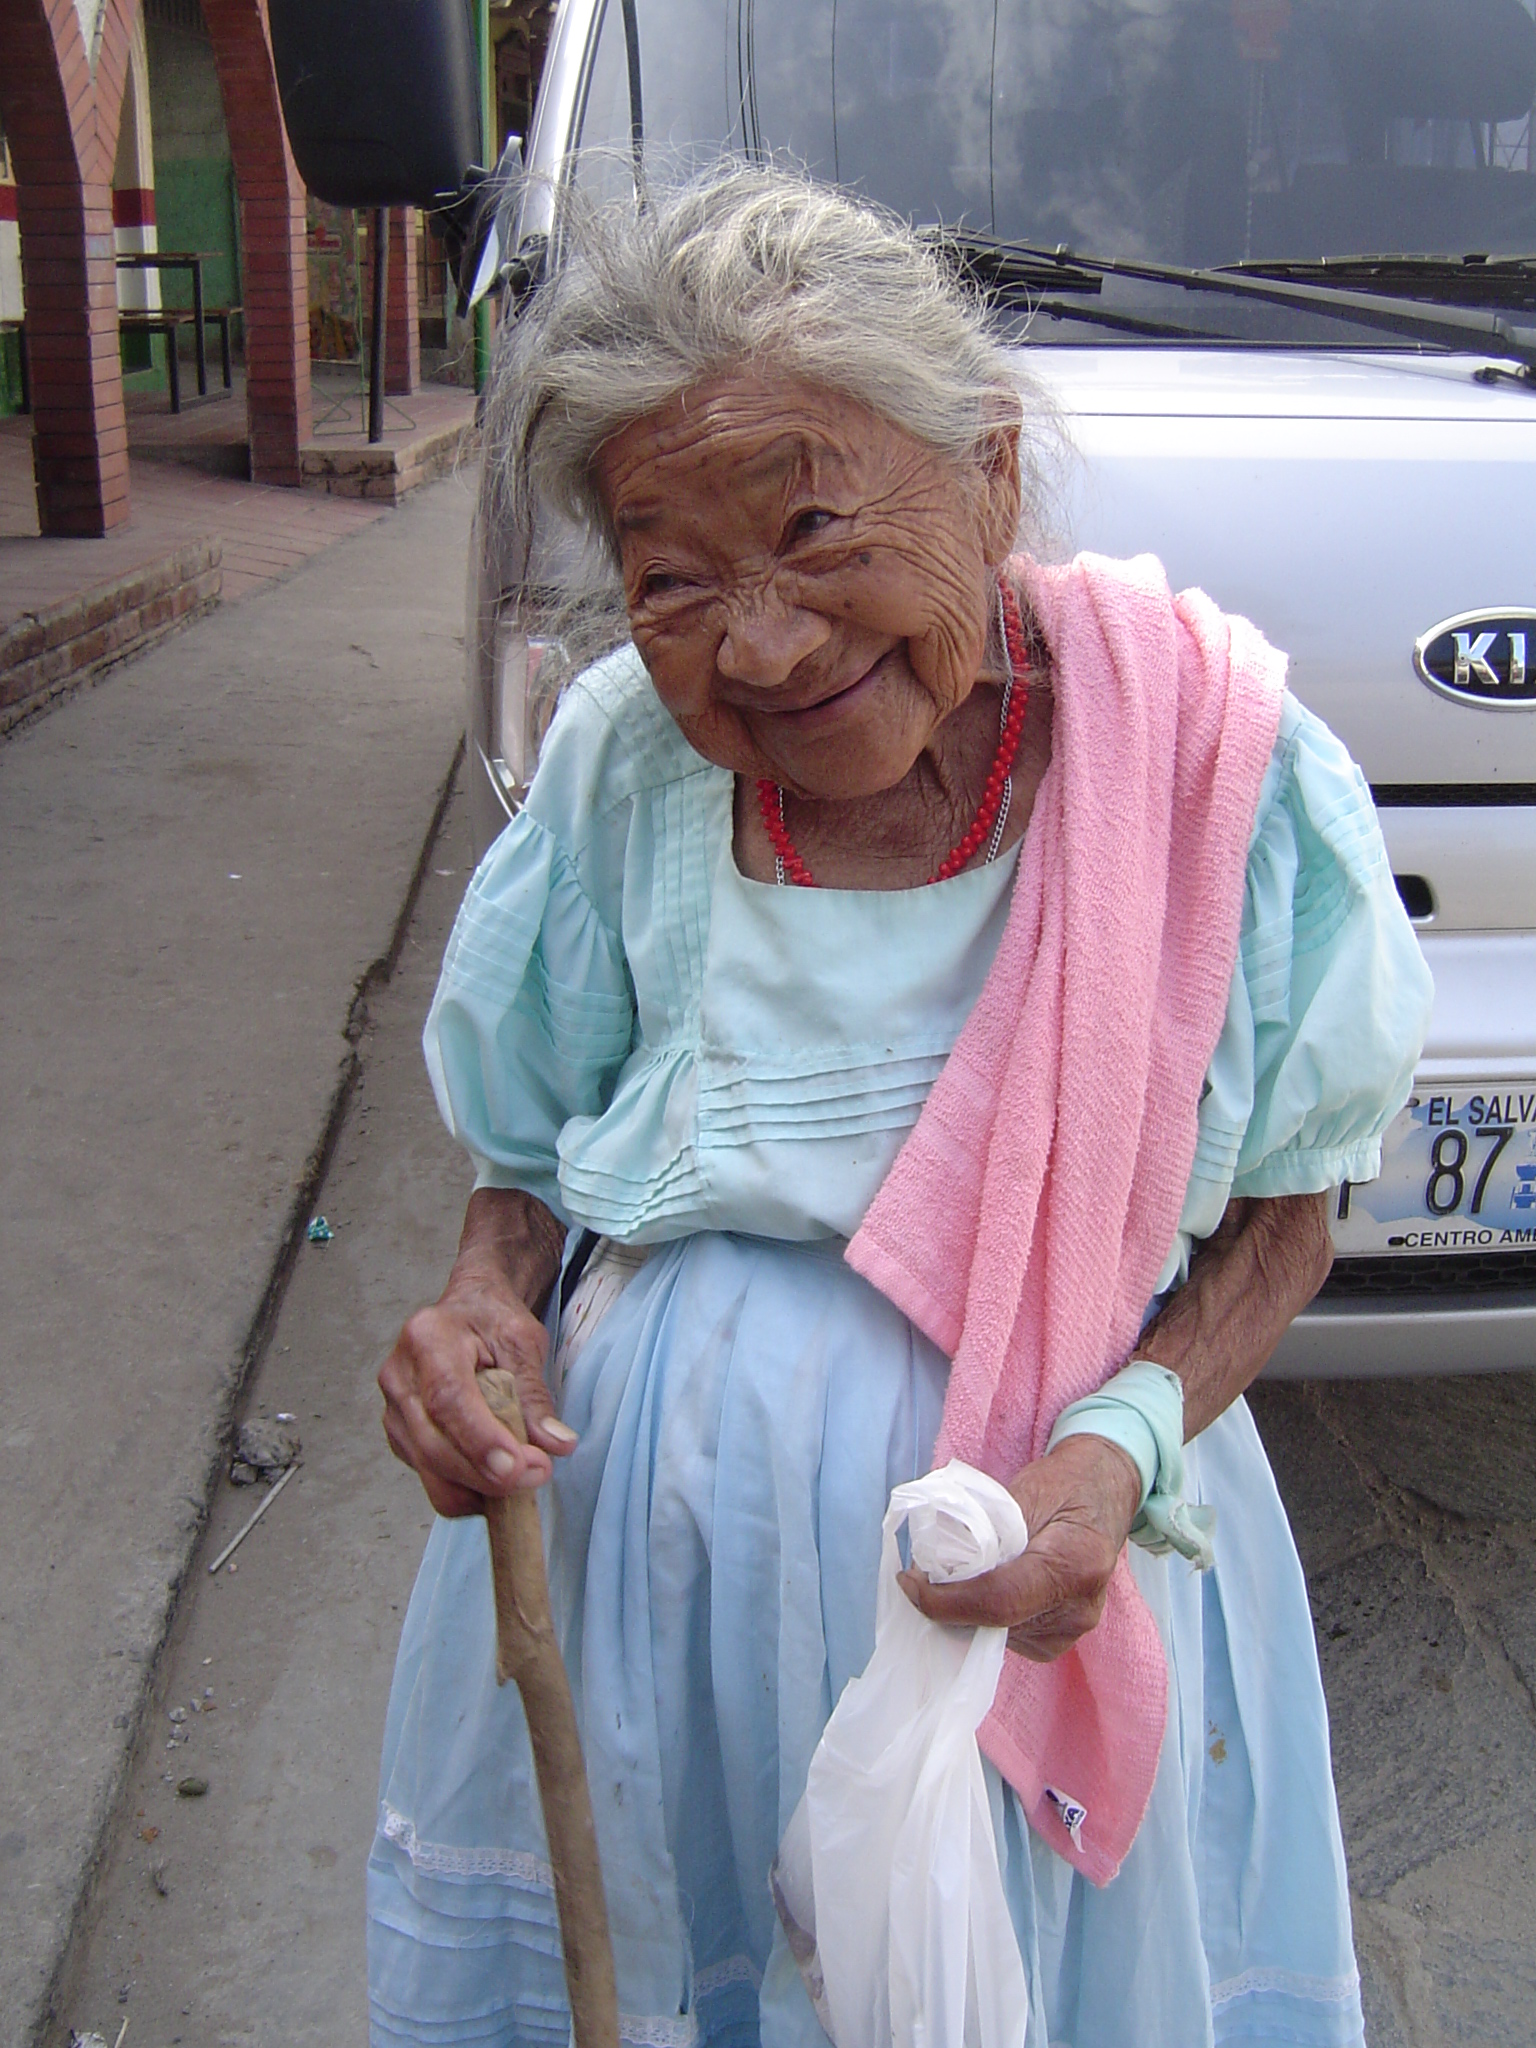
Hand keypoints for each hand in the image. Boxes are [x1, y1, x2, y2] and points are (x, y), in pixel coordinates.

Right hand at [378, 1259, 577, 1517]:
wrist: (467, 1310)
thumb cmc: (493, 1321)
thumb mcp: (524, 1343)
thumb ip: (535, 1395)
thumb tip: (557, 1445)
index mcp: (428, 1339)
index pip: (448, 1399)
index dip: (481, 1440)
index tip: (518, 1469)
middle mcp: (399, 1376)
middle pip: (434, 1444)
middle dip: (487, 1474)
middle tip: (538, 1475)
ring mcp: (393, 1409)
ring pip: (430, 1470)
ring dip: (478, 1489)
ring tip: (523, 1481)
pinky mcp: (400, 1436)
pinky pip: (430, 1478)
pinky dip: (466, 1489)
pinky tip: (496, 1476)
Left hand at [899, 1435, 1141, 1661]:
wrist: (1104, 1494)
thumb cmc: (1064, 1485)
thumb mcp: (1022, 1492)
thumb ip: (983, 1534)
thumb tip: (933, 1568)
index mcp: (1073, 1565)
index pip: (998, 1601)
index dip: (945, 1600)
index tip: (909, 1582)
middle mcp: (1078, 1610)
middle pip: (993, 1623)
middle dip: (949, 1603)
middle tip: (924, 1573)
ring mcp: (1072, 1631)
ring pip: (995, 1635)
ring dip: (966, 1610)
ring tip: (960, 1573)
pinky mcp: (1060, 1641)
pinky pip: (1006, 1637)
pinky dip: (984, 1616)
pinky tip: (985, 1587)